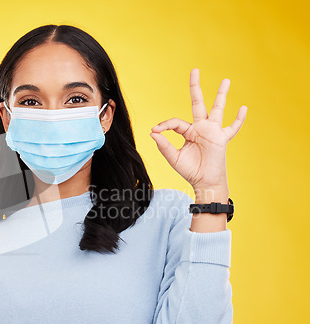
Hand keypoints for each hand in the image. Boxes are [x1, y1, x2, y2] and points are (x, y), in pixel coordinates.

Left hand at [149, 68, 246, 190]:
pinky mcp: (222, 138)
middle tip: (194, 70)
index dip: (164, 125)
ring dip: (221, 95)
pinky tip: (243, 108)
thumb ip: (164, 146)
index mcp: (188, 132)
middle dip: (195, 87)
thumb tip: (153, 133)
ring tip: (226, 80)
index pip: (175, 122)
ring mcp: (212, 131)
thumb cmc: (190, 170)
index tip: (155, 130)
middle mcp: (200, 128)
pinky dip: (238, 119)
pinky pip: (232, 127)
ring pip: (217, 109)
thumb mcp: (174, 158)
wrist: (204, 182)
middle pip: (198, 103)